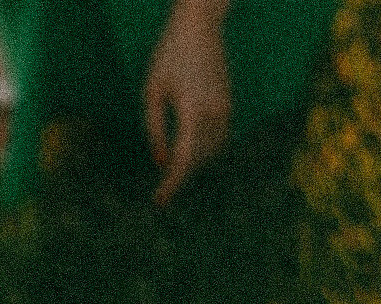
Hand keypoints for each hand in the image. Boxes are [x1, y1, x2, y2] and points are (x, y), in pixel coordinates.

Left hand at [144, 0, 231, 205]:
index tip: (159, 201)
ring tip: (174, 174)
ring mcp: (224, 110)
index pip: (183, 160)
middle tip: (162, 193)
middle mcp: (213, 114)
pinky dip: (204, 154)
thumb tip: (162, 162)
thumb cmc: (169, 54)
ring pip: (209, 154)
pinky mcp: (228, 106)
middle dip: (180, 178)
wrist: (200, 26)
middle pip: (197, 161)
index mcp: (192, 111)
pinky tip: (190, 156)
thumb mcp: (152, 91)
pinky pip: (218, 142)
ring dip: (192, 167)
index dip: (172, 185)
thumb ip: (154, 129)